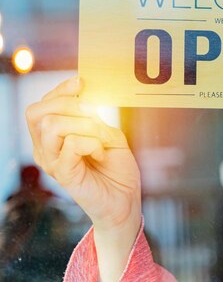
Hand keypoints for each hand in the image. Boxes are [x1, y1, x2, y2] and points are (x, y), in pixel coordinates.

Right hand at [25, 76, 140, 232]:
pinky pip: (71, 144)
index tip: (81, 81)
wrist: (125, 200)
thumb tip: (86, 96)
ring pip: (52, 125)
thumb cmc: (117, 168)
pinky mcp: (64, 175)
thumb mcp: (108, 134)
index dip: (60, 90)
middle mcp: (45, 149)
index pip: (41, 106)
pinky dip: (92, 142)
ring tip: (100, 137)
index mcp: (52, 138)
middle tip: (94, 113)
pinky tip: (101, 152)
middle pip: (37, 112)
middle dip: (68, 103)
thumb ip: (94, 117)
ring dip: (84, 124)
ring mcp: (52, 163)